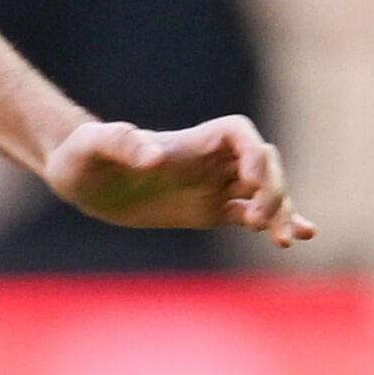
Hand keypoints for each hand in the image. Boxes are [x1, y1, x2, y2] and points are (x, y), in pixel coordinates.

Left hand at [43, 115, 315, 246]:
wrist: (80, 180)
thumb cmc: (83, 156)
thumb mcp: (92, 147)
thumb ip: (119, 143)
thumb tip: (154, 156)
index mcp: (189, 142)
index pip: (238, 134)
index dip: (253, 153)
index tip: (250, 179)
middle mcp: (208, 161)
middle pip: (262, 163)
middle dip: (271, 189)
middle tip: (257, 220)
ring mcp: (212, 185)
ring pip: (265, 192)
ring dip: (281, 211)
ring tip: (285, 240)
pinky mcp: (209, 210)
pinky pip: (251, 215)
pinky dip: (274, 225)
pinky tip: (293, 240)